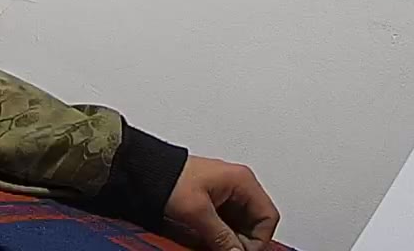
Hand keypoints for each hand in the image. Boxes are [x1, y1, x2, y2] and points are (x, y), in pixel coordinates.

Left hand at [163, 155, 280, 250]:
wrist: (145, 170)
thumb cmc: (169, 178)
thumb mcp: (197, 212)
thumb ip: (221, 236)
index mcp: (242, 181)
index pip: (268, 217)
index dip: (258, 239)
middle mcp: (238, 186)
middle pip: (255, 223)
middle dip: (242, 241)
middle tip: (225, 249)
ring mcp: (226, 195)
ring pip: (241, 226)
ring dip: (230, 240)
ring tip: (212, 244)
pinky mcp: (214, 203)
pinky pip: (226, 225)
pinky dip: (220, 235)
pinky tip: (206, 239)